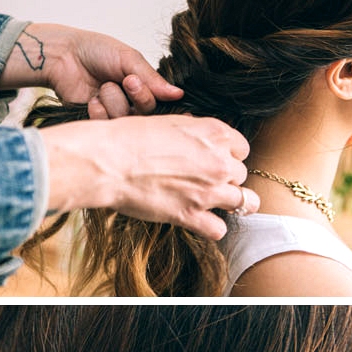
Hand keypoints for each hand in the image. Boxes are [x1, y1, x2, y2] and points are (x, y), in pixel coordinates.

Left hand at [0, 23, 181, 116]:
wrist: (65, 57)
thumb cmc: (97, 52)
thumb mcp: (129, 59)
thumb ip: (152, 79)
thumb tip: (178, 94)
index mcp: (143, 85)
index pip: (161, 101)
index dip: (153, 96)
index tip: (136, 81)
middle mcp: (131, 103)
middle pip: (146, 114)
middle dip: (137, 97)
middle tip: (126, 81)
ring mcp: (113, 115)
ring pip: (126, 121)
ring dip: (115, 101)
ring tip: (103, 87)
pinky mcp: (96, 125)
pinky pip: (107, 127)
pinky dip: (100, 112)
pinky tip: (92, 100)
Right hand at [41, 115, 259, 240]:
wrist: (110, 161)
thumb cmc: (131, 138)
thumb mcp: (170, 121)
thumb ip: (194, 132)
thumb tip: (198, 138)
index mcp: (216, 133)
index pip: (242, 149)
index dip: (228, 156)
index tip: (213, 161)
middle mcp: (219, 162)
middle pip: (240, 175)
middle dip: (225, 178)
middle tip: (204, 181)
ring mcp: (206, 191)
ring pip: (242, 201)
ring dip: (230, 203)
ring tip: (215, 204)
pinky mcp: (189, 215)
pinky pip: (218, 229)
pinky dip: (212, 228)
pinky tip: (201, 222)